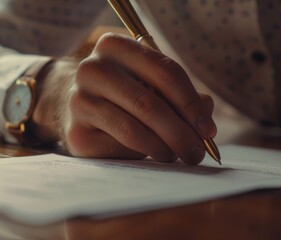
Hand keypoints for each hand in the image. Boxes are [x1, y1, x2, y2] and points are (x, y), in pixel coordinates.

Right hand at [31, 33, 215, 164]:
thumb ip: (179, 94)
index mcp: (113, 46)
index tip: (207, 129)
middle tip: (197, 152)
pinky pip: (117, 148)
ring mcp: (79, 101)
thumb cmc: (121, 91)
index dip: (191, 103)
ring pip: (133, 130)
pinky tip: (150, 155)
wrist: (73, 103)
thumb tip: (205, 115)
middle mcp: (91, 69)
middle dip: (180, 133)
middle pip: (148, 104)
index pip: (164, 72)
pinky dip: (141, 155)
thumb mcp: (148, 81)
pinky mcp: (75, 132)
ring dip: (163, 148)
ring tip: (176, 155)